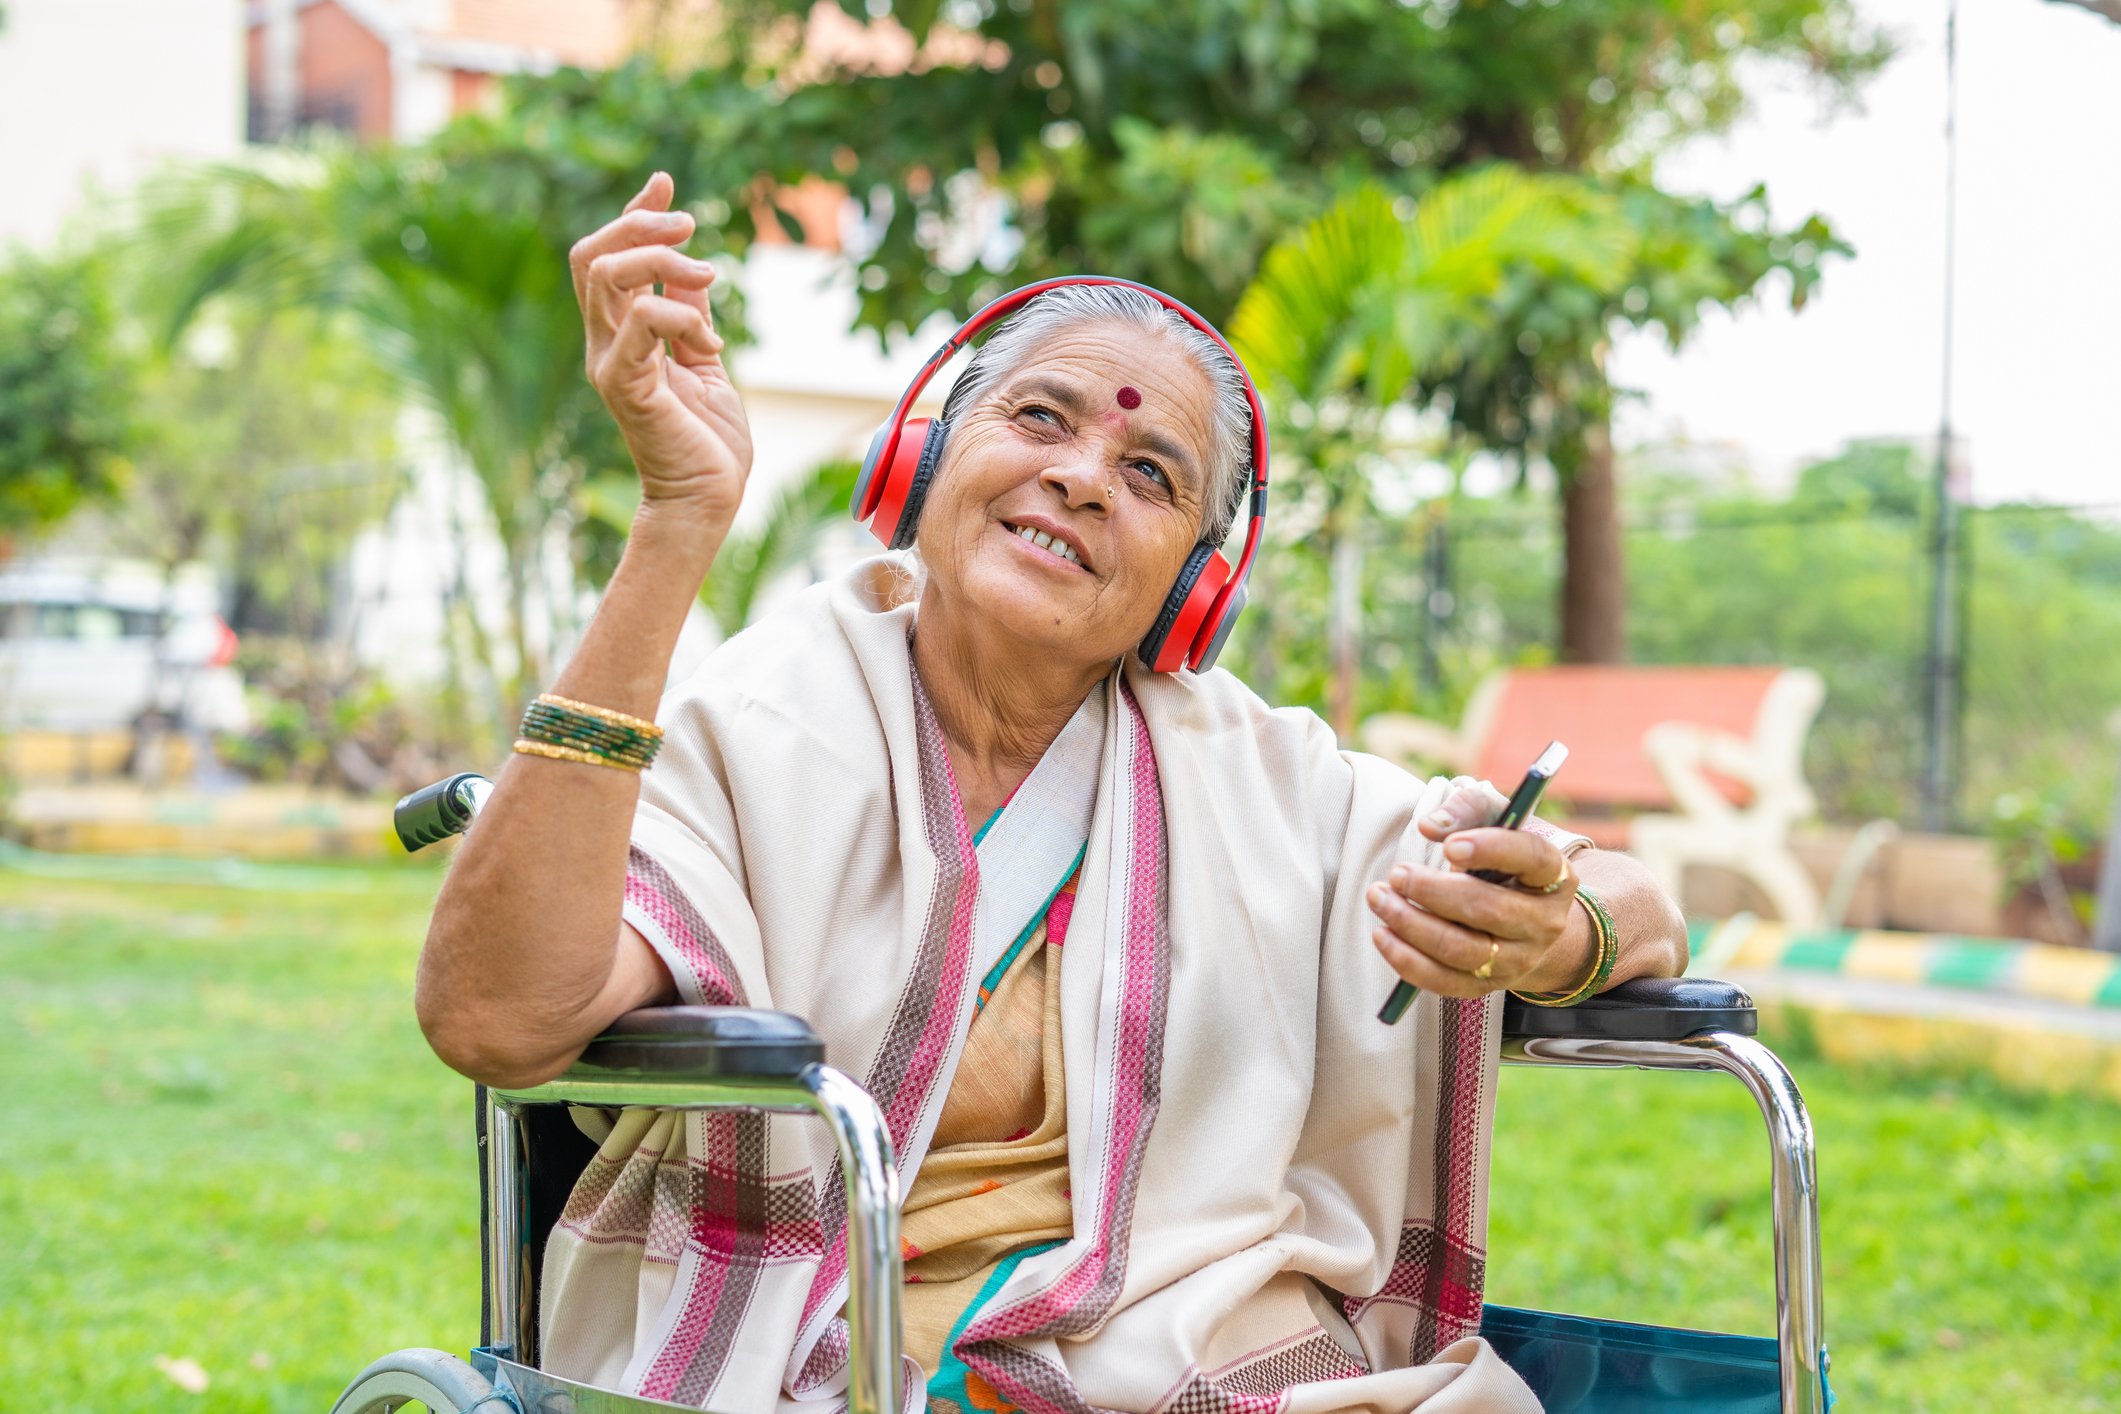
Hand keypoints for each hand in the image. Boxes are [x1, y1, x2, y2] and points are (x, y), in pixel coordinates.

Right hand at [570, 172, 753, 531]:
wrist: (707, 501)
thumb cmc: (708, 442)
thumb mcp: (705, 360)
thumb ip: (691, 315)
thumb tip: (694, 269)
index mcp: (620, 335)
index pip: (605, 257)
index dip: (632, 214)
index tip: (664, 182)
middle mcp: (604, 344)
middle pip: (592, 255)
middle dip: (641, 226)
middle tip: (692, 225)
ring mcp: (609, 363)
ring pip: (607, 277)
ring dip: (664, 262)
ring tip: (709, 279)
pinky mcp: (625, 386)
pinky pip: (639, 323)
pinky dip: (679, 314)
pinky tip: (711, 340)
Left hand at [1366, 790, 1579, 997]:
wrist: (1522, 918)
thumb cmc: (1500, 860)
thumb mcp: (1493, 822)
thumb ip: (1465, 810)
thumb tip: (1430, 826)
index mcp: (1553, 874)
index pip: (1531, 858)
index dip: (1491, 849)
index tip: (1450, 847)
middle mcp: (1543, 922)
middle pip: (1488, 910)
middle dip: (1433, 891)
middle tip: (1397, 873)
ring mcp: (1519, 959)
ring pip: (1462, 950)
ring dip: (1411, 924)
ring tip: (1379, 898)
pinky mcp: (1488, 985)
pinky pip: (1446, 982)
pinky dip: (1408, 961)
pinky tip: (1383, 935)